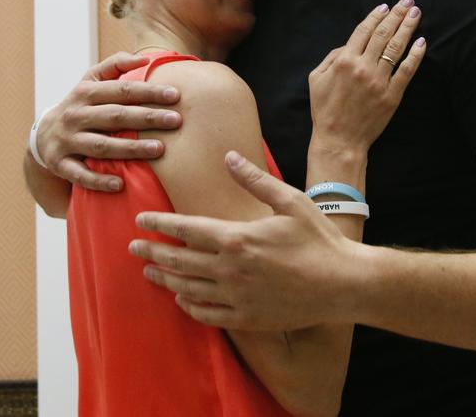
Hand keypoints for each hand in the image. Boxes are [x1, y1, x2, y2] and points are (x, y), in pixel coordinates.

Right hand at [37, 52, 181, 190]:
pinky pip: (79, 175)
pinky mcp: (60, 164)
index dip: (148, 91)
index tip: (175, 95)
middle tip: (176, 120)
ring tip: (159, 149)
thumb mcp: (91, 80)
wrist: (42, 135)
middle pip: (115, 116)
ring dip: (130, 149)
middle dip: (147, 118)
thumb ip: (116, 65)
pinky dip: (98, 180)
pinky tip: (120, 184)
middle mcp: (75, 115)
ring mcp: (67, 140)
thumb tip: (145, 58)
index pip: (121, 90)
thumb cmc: (81, 105)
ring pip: (101, 145)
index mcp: (85, 92)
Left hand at [130, 151, 357, 330]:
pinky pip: (206, 314)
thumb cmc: (319, 239)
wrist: (342, 283)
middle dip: (152, 252)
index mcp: (238, 238)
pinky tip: (182, 299)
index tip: (141, 220)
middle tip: (133, 247)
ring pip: (187, 289)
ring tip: (150, 272)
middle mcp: (230, 269)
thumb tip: (230, 158)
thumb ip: (256, 181)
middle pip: (178, 261)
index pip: (186, 230)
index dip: (160, 224)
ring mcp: (236, 297)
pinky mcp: (246, 318)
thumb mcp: (291, 202)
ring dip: (165, 279)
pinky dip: (188, 306)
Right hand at [308, 0, 424, 154]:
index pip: (364, 31)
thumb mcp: (316, 78)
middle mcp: (363, 67)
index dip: (376, 16)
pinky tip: (422, 42)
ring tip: (416, 13)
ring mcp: (379, 81)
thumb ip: (332, 56)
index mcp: (344, 60)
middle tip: (407, 1)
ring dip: (408, 28)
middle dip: (397, 15)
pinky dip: (416, 55)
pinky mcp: (392, 95)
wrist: (339, 140)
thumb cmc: (325, 110)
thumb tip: (350, 44)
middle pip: (383, 34)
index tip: (386, 6)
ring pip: (396, 48)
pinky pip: (407, 70)